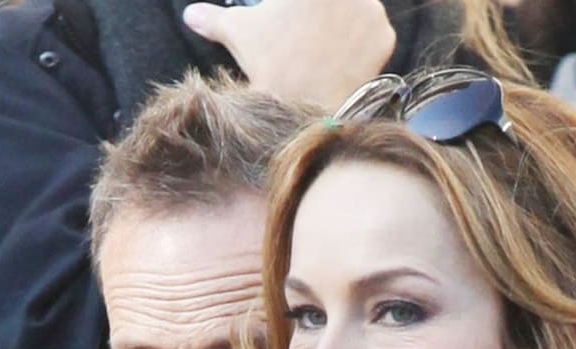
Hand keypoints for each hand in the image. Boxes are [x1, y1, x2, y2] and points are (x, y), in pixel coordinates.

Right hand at [181, 0, 395, 107]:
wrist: (299, 111)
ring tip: (323, 48)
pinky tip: (342, 59)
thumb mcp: (239, 33)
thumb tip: (190, 14)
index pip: (310, 0)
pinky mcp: (385, 35)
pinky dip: (362, 45)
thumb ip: (215, 18)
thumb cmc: (269, 65)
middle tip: (309, 36)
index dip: (303, 11)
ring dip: (346, 22)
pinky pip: (376, 34)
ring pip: (358, 10)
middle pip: (338, 1)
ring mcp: (371, 7)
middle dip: (325, 11)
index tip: (299, 19)